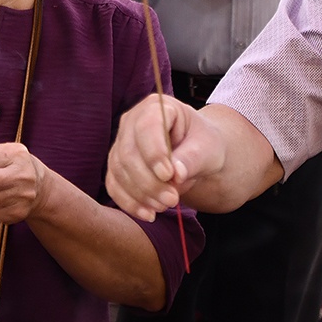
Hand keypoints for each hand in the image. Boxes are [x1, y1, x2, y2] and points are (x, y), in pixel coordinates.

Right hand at [104, 93, 218, 220]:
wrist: (197, 155)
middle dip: (148, 181)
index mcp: (157, 107)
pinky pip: (114, 185)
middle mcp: (132, 122)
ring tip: (164, 206)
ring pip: (118, 171)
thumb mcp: (208, 149)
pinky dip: (129, 202)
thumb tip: (175, 174)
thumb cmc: (204, 145)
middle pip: (128, 152)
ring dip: (140, 194)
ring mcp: (121, 143)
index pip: (147, 127)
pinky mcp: (117, 165)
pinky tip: (148, 214)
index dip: (154, 153)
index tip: (169, 176)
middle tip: (172, 199)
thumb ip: (192, 158)